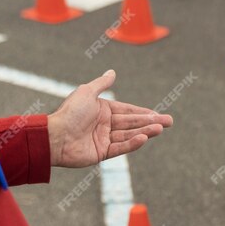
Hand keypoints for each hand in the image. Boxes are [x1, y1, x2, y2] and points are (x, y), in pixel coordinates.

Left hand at [48, 70, 172, 167]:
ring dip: (146, 131)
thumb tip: (112, 72)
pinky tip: (144, 138)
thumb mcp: (86, 92)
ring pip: (129, 134)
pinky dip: (132, 143)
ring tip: (161, 129)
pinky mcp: (102, 153)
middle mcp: (104, 125)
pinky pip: (120, 147)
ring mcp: (104, 139)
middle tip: (170, 122)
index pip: (128, 110)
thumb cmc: (69, 113)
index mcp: (102, 110)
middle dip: (151, 122)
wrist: (54, 136)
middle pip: (132, 123)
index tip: (158, 114)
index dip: (144, 112)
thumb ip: (101, 84)